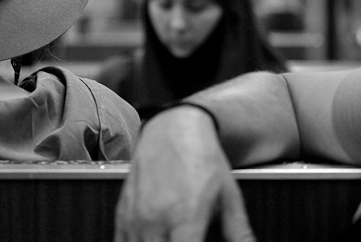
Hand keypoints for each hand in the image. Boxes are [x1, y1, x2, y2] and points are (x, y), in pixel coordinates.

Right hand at [114, 107, 255, 241]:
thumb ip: (238, 230)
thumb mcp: (229, 195)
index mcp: (186, 217)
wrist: (175, 128)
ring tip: (172, 236)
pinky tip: (154, 238)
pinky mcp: (122, 213)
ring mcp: (136, 217)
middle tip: (187, 238)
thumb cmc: (202, 159)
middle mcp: (156, 219)